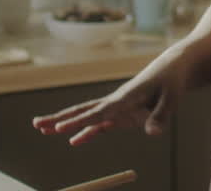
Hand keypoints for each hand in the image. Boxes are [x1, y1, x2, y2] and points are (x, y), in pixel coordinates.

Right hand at [32, 54, 189, 144]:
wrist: (174, 68)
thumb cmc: (172, 81)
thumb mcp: (172, 98)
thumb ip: (161, 116)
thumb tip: (152, 134)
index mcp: (126, 97)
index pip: (99, 112)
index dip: (80, 122)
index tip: (59, 129)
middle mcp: (117, 101)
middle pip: (84, 111)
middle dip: (60, 119)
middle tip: (36, 124)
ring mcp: (118, 107)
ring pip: (87, 116)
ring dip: (67, 123)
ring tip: (42, 130)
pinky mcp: (122, 112)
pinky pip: (100, 123)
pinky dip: (86, 132)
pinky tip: (74, 141)